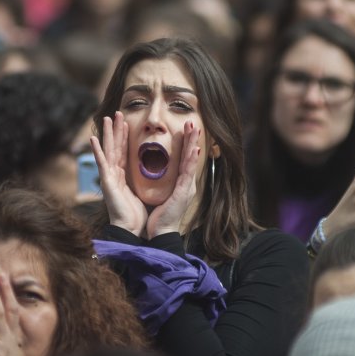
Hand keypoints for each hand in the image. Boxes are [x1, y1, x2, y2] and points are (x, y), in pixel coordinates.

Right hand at [90, 112, 147, 235]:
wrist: (132, 230)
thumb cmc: (138, 215)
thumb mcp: (143, 192)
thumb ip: (144, 181)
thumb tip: (154, 173)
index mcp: (123, 177)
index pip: (124, 152)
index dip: (124, 137)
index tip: (126, 122)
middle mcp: (115, 175)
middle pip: (115, 147)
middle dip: (116, 130)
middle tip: (116, 113)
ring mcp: (109, 178)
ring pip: (109, 150)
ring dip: (108, 134)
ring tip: (107, 118)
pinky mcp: (108, 183)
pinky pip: (102, 163)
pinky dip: (97, 151)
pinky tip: (94, 138)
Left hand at [146, 121, 200, 238]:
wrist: (161, 232)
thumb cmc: (160, 216)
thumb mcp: (162, 194)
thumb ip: (164, 183)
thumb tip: (160, 172)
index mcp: (181, 183)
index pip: (184, 158)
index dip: (186, 143)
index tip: (186, 129)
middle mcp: (187, 183)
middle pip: (190, 156)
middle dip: (192, 138)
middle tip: (193, 123)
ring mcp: (187, 187)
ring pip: (191, 160)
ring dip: (193, 143)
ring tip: (195, 129)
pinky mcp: (184, 192)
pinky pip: (188, 172)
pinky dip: (191, 160)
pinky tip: (194, 149)